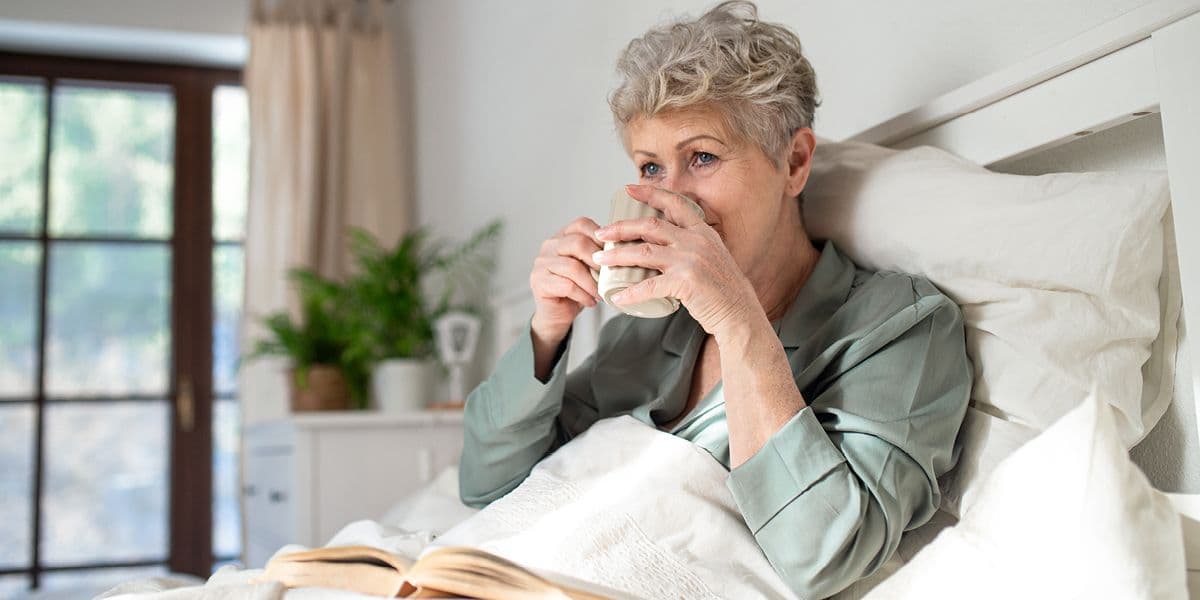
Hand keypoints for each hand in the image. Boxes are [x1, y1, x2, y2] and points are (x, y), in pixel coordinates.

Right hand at [529, 217, 602, 343]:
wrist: (558, 313)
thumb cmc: (576, 289)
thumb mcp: (590, 268)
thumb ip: (599, 255)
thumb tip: (623, 250)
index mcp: (562, 236)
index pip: (582, 224)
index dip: (600, 237)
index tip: (613, 254)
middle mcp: (549, 246)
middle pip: (577, 243)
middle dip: (598, 261)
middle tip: (609, 276)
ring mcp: (541, 263)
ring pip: (572, 266)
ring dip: (592, 283)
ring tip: (600, 293)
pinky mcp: (538, 281)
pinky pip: (566, 285)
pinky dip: (583, 295)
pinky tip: (590, 301)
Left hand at [594, 184, 759, 336]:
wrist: (739, 313)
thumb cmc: (722, 289)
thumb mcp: (713, 256)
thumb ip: (694, 245)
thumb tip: (669, 242)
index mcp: (702, 231)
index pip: (673, 203)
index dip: (649, 193)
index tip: (628, 188)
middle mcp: (696, 241)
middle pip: (650, 225)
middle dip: (621, 227)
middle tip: (601, 233)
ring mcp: (691, 261)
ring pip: (644, 252)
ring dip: (617, 255)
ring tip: (599, 260)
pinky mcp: (686, 283)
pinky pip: (650, 285)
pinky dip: (631, 293)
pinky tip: (618, 298)